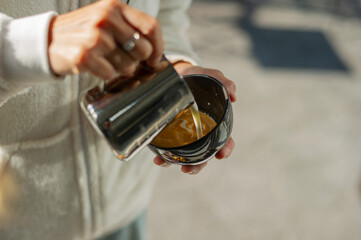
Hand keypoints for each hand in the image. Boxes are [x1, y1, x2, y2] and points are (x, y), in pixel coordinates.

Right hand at [48, 0, 162, 79]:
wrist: (47, 41)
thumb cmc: (82, 33)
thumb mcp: (105, 20)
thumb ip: (129, 29)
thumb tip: (154, 53)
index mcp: (115, 7)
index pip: (151, 27)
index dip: (158, 47)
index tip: (154, 58)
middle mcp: (106, 18)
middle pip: (143, 50)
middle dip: (136, 61)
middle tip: (122, 59)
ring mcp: (95, 37)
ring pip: (128, 66)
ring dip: (119, 69)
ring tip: (104, 59)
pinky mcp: (85, 55)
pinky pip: (111, 74)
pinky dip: (105, 74)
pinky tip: (95, 65)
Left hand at [153, 62, 235, 174]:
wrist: (177, 74)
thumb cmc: (198, 78)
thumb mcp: (211, 76)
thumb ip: (223, 83)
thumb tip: (233, 94)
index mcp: (215, 123)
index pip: (225, 141)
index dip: (225, 149)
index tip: (220, 154)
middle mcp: (201, 133)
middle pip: (204, 155)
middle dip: (198, 165)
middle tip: (189, 169)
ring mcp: (185, 136)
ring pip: (186, 157)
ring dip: (179, 164)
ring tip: (168, 164)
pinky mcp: (170, 134)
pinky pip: (168, 149)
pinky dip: (164, 157)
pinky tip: (158, 159)